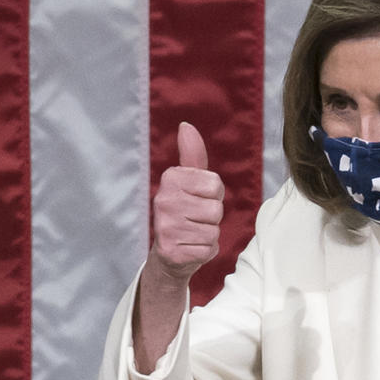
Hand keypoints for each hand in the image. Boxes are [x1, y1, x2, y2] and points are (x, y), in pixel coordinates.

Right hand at [149, 122, 223, 283]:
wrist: (169, 253)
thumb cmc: (185, 211)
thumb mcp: (189, 181)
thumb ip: (192, 155)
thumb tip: (186, 125)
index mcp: (170, 179)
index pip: (215, 184)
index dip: (214, 195)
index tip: (199, 199)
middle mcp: (163, 200)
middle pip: (216, 208)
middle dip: (212, 217)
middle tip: (195, 219)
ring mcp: (166, 227)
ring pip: (214, 229)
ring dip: (209, 234)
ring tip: (193, 233)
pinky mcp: (172, 251)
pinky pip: (209, 249)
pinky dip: (205, 251)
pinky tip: (190, 247)